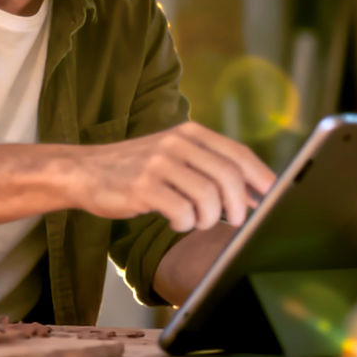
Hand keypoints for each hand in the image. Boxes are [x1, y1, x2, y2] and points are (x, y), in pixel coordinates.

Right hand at [77, 121, 275, 231]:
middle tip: (237, 222)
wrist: (83, 171)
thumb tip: (256, 195)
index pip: (237, 154)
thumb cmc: (135, 169)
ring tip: (198, 221)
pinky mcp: (142, 187)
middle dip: (240, 206)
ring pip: (208, 196)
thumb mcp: (173, 157)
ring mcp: (158, 164)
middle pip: (228, 176)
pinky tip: (175, 221)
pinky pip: (181, 211)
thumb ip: (210, 169)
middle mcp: (176, 143)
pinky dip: (185, 223)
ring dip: (210, 218)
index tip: (273, 199)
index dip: (261, 179)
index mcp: (189, 133)